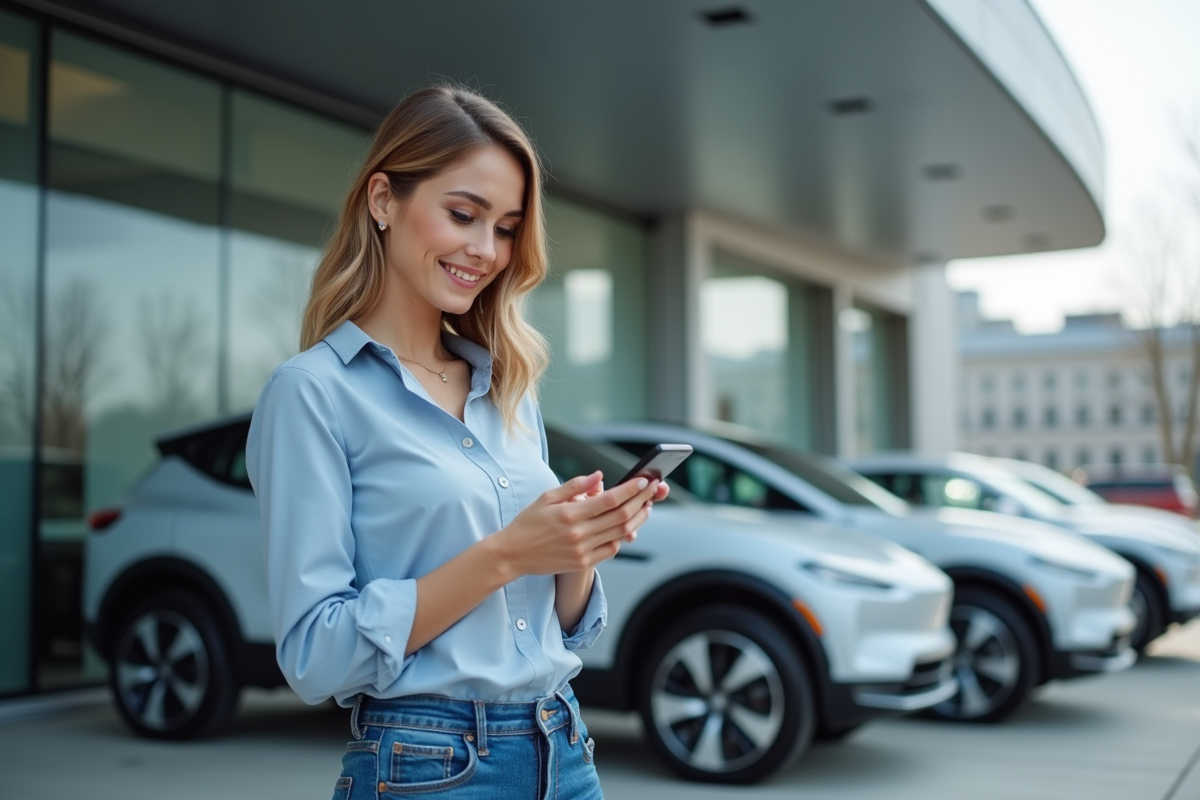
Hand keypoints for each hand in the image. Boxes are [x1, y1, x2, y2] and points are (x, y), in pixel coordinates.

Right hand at [493, 471, 658, 575]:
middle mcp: (579, 533)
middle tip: (653, 489)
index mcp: (570, 513)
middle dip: (641, 500)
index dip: (630, 489)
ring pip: (620, 533)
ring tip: (647, 506)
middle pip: (620, 515)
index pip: (609, 499)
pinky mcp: (582, 562)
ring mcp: (582, 550)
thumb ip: (575, 486)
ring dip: (637, 519)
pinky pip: (611, 550)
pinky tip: (627, 527)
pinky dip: (622, 537)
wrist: (513, 554)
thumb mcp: (547, 498)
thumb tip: (599, 476)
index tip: (644, 480)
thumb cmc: (528, 523)